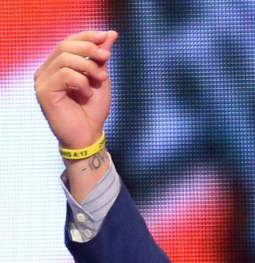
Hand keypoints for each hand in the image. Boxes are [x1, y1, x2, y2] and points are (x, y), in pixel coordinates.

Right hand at [34, 30, 118, 149]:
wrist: (89, 135)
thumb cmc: (92, 110)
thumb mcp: (101, 78)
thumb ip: (101, 57)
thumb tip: (110, 34)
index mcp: (57, 65)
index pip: (68, 41)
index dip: (87, 36)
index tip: (107, 36)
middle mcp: (46, 70)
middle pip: (65, 46)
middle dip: (89, 49)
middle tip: (106, 58)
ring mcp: (42, 80)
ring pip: (64, 58)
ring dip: (88, 67)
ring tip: (100, 81)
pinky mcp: (43, 91)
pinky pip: (64, 74)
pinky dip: (81, 81)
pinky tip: (87, 94)